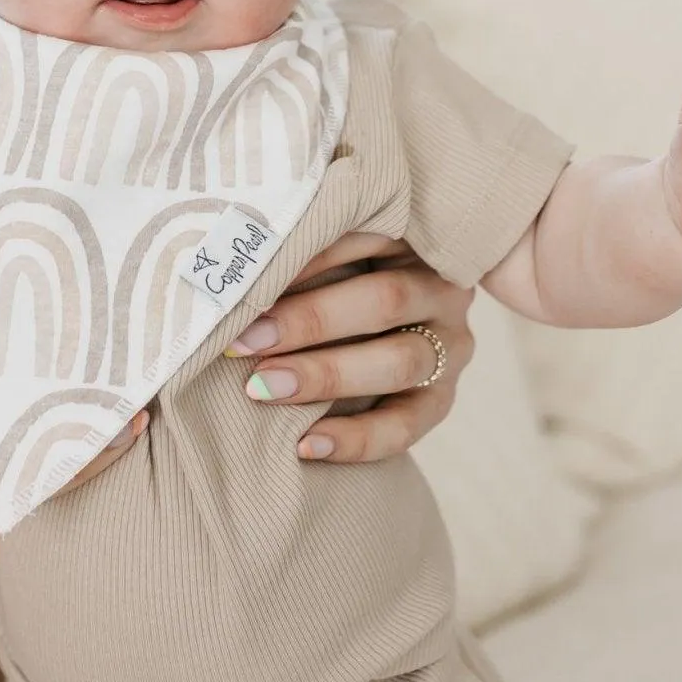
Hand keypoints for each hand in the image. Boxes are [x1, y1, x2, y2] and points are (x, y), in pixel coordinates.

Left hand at [223, 233, 473, 460]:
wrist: (373, 336)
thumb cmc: (330, 280)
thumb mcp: (330, 253)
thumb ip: (299, 252)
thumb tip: (231, 259)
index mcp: (414, 238)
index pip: (366, 237)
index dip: (307, 256)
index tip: (247, 276)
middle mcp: (441, 289)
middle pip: (384, 300)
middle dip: (309, 321)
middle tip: (244, 340)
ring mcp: (450, 347)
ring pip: (398, 362)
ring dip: (325, 376)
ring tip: (263, 388)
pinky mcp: (441, 400)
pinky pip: (405, 426)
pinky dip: (355, 439)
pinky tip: (305, 444)